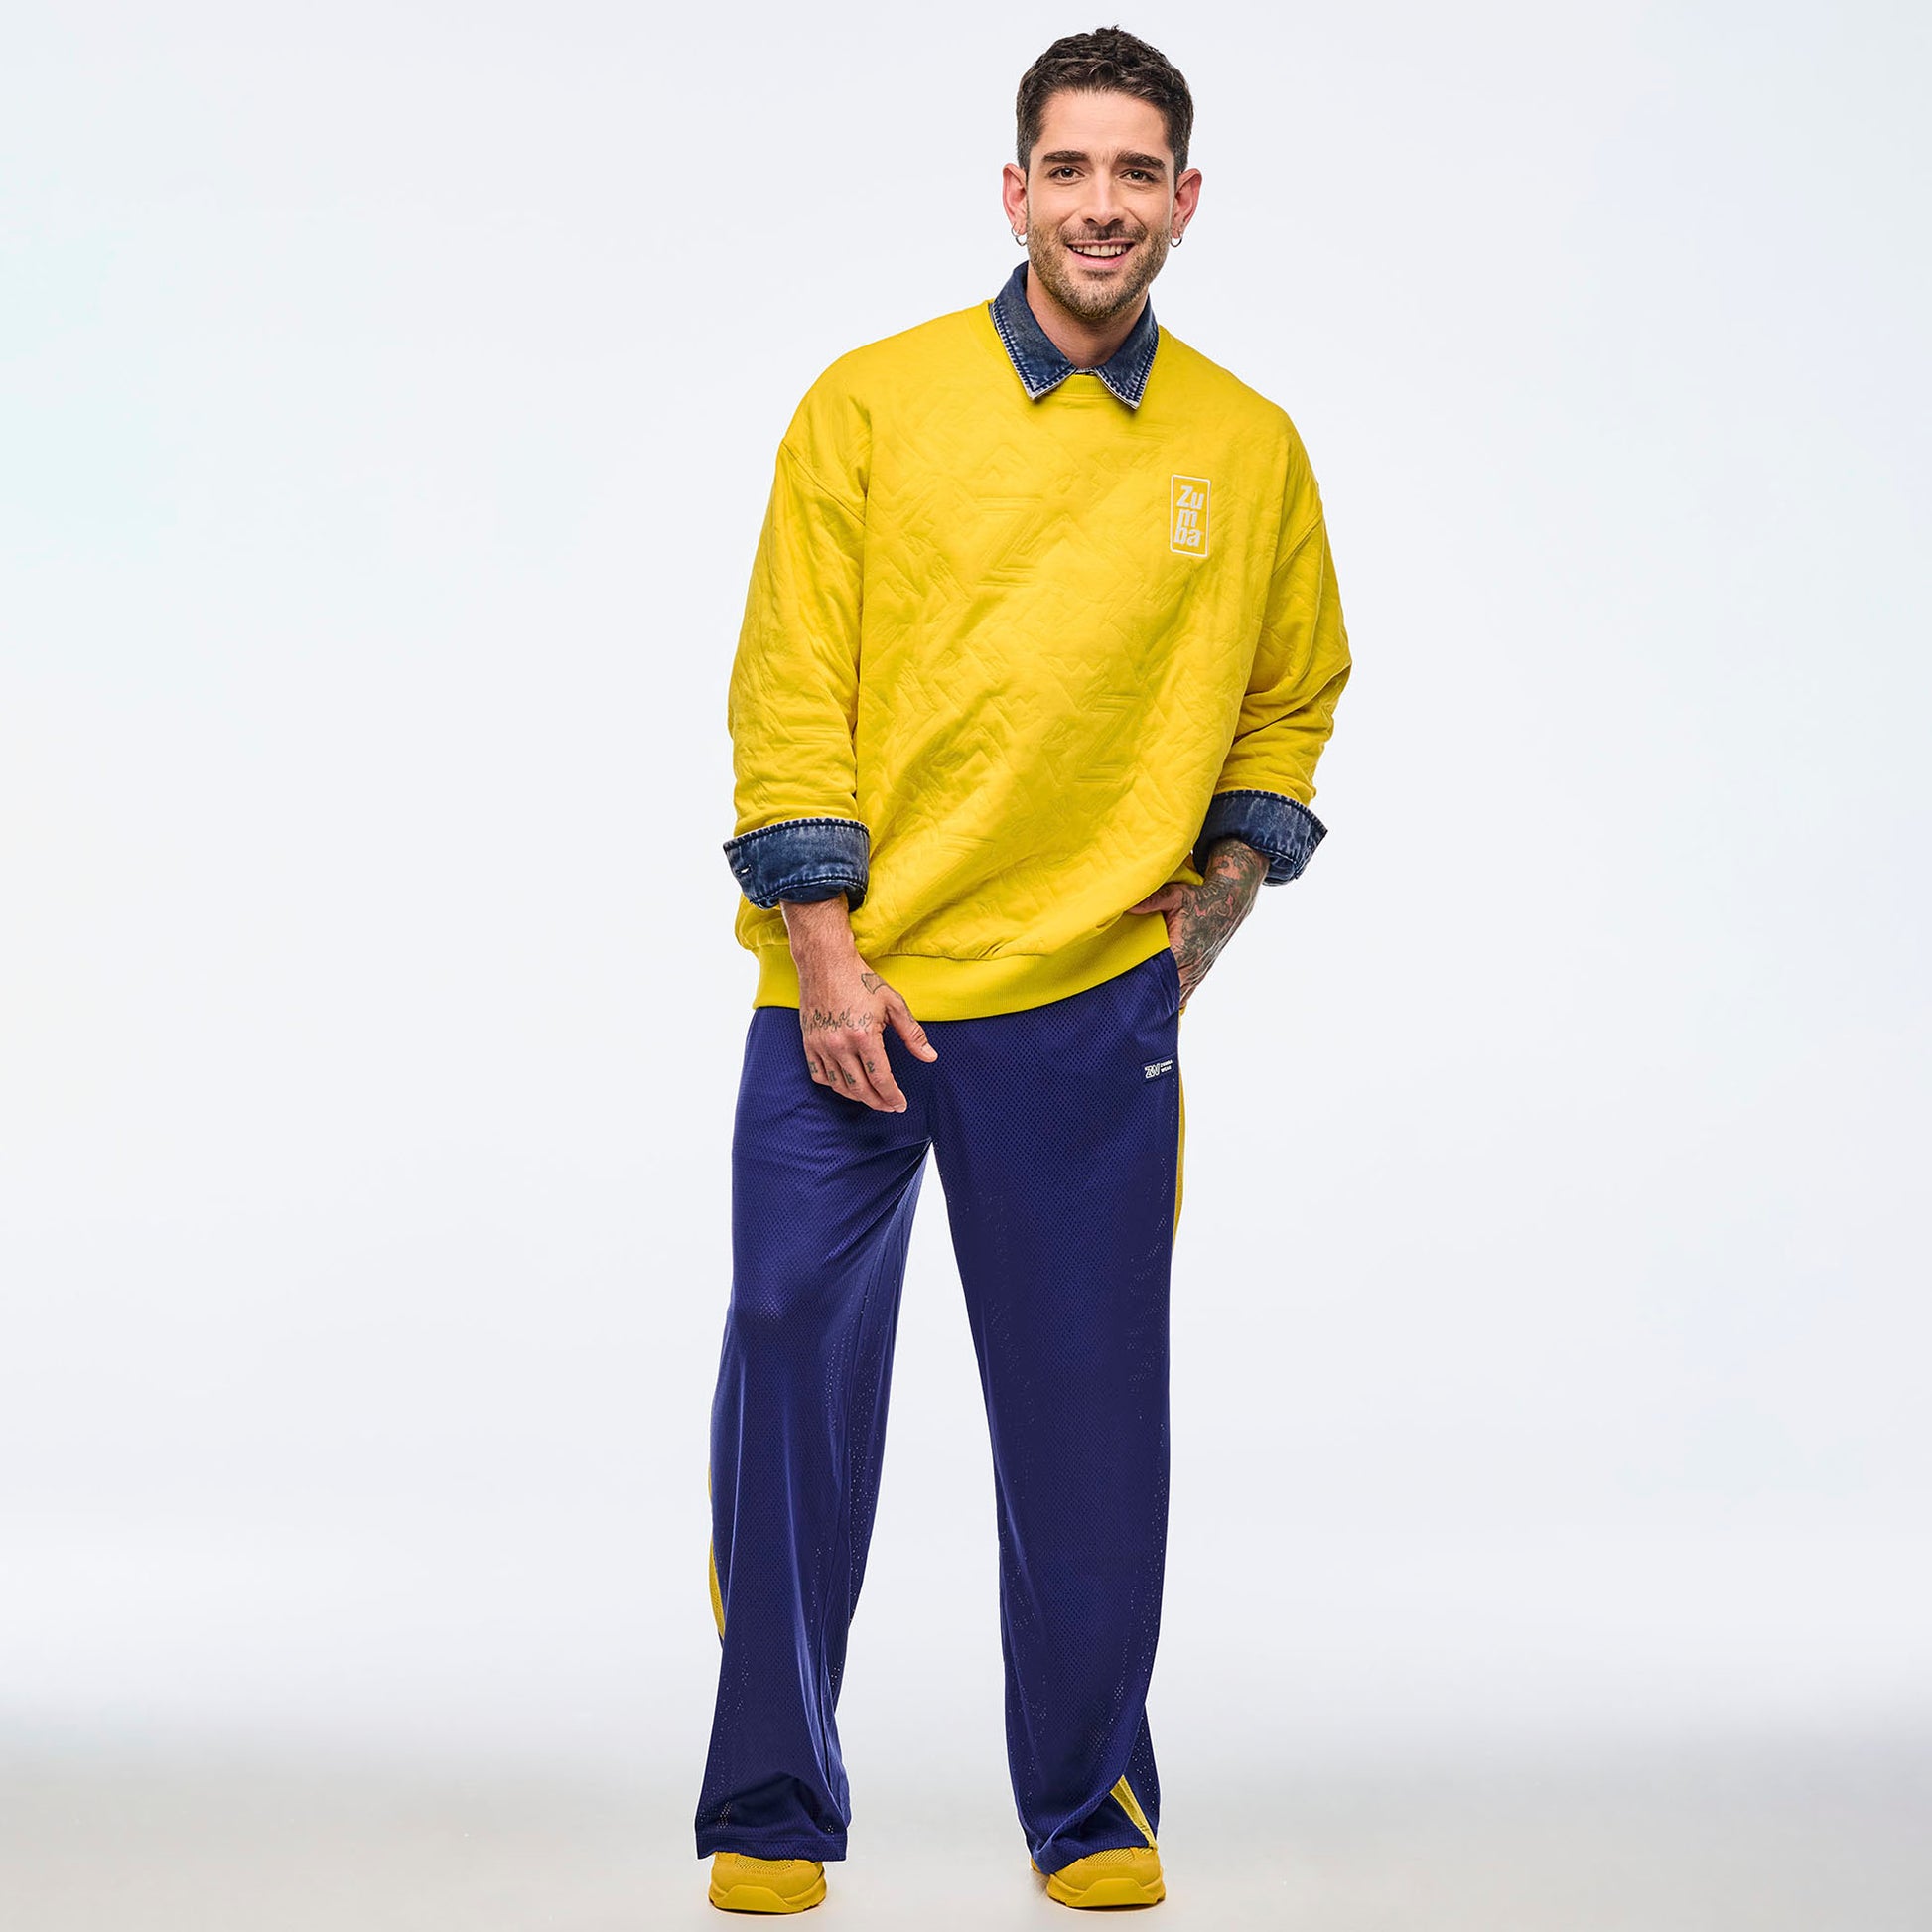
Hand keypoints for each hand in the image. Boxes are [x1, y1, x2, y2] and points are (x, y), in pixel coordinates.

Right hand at [783, 899, 936, 1111]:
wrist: (825, 962)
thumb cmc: (862, 979)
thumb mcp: (893, 1003)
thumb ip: (912, 1034)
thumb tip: (930, 1057)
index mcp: (864, 1036)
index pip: (881, 1079)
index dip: (892, 1096)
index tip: (901, 1105)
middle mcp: (840, 1045)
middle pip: (860, 1088)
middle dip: (877, 1102)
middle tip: (889, 1106)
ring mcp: (821, 1045)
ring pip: (839, 1086)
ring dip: (857, 1097)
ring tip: (872, 1097)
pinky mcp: (808, 1042)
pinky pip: (819, 1075)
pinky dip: (834, 1085)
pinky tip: (846, 1084)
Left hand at [1124, 839, 1266, 1006]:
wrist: (1228, 904)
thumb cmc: (1199, 899)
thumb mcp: (1175, 896)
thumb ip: (1151, 902)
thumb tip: (1127, 905)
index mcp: (1182, 950)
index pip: (1159, 976)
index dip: (1143, 985)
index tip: (1126, 992)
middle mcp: (1192, 966)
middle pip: (1166, 991)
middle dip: (1149, 998)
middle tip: (1129, 1005)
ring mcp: (1198, 971)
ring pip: (1178, 996)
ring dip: (1162, 1001)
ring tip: (1142, 1010)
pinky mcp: (1201, 972)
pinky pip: (1187, 993)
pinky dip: (1174, 999)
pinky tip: (1161, 1007)